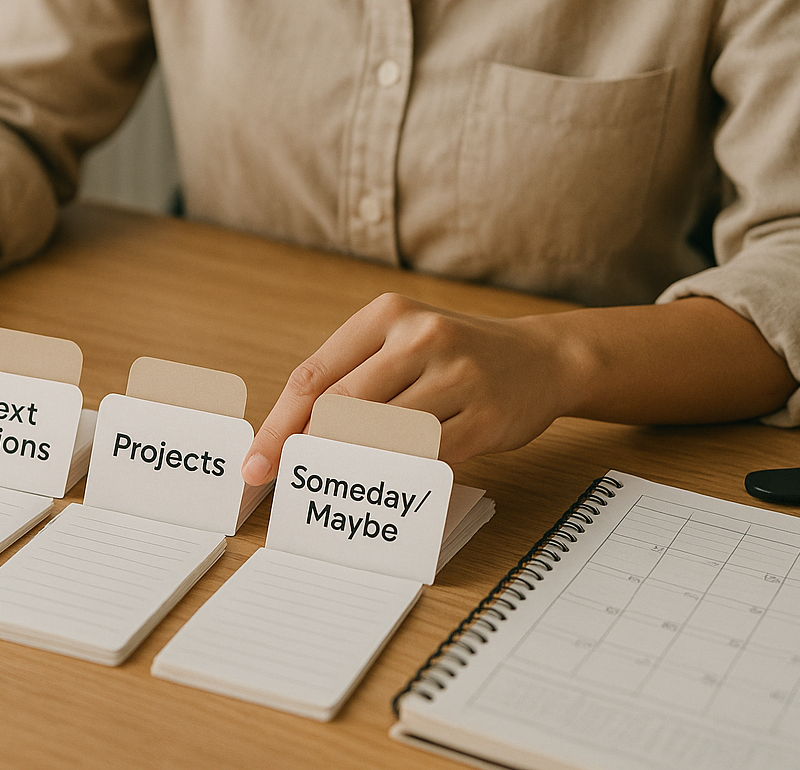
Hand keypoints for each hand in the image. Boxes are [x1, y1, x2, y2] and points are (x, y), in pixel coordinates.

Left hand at [241, 292, 574, 483]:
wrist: (542, 357)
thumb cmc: (454, 355)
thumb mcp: (402, 341)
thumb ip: (353, 376)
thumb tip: (295, 434)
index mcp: (387, 314)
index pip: (315, 376)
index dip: (279, 424)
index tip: (257, 460)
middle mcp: (421, 337)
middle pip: (340, 407)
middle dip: (304, 449)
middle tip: (284, 480)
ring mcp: (457, 376)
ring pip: (381, 433)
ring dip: (349, 464)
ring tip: (328, 484)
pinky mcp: (485, 417)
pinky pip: (426, 455)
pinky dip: (398, 472)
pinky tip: (382, 483)